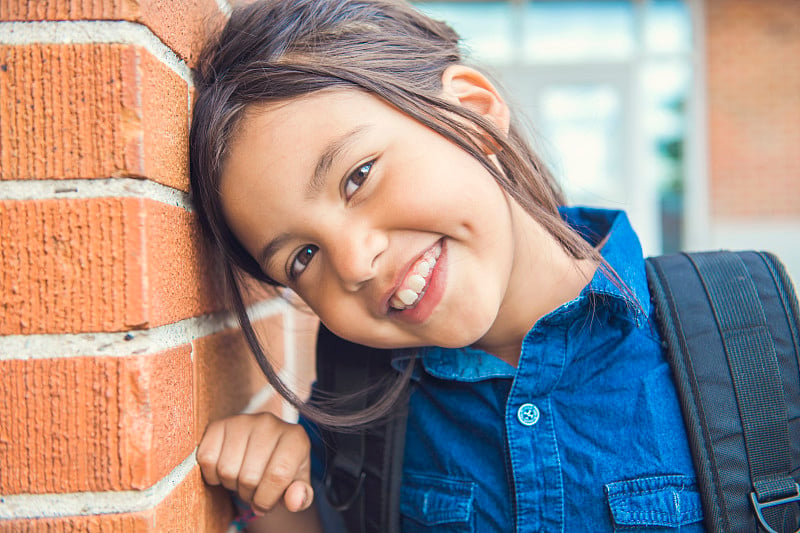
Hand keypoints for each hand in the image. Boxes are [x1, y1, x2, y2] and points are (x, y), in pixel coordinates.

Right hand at [197, 412, 313, 513]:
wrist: (262, 444)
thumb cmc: (281, 467)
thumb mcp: (296, 483)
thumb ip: (301, 496)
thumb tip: (294, 500)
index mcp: (295, 437)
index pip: (278, 475)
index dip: (267, 499)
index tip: (264, 504)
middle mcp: (270, 422)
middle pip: (249, 476)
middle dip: (248, 494)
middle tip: (252, 489)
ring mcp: (242, 420)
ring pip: (227, 470)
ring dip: (231, 484)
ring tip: (241, 477)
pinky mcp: (218, 424)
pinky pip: (207, 459)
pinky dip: (212, 474)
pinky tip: (224, 468)